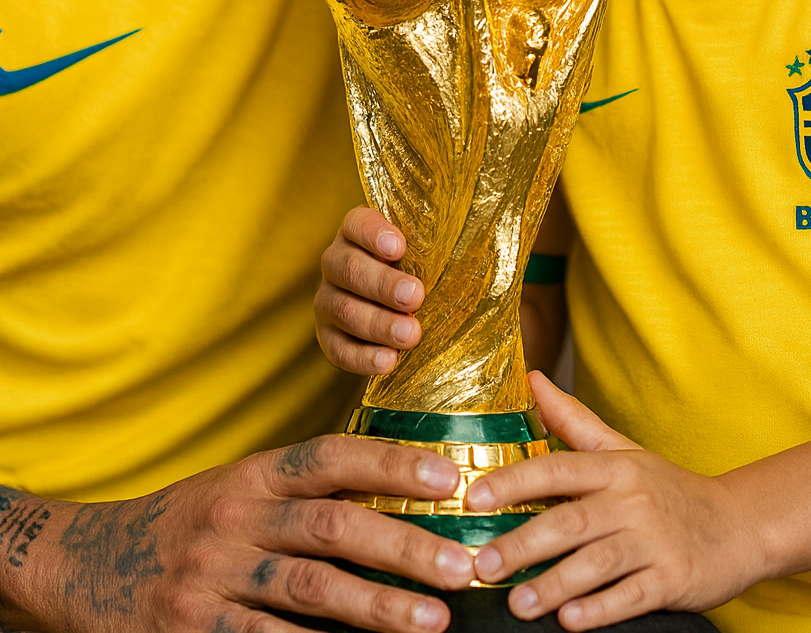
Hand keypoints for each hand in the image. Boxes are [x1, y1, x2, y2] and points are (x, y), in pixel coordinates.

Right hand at [1, 433, 476, 631]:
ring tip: (432, 621)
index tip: (448, 476)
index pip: (332, 456)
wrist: (86, 564)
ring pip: (310, 589)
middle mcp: (237, 518)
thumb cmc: (187, 523)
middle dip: (405, 546)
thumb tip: (397, 498)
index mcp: (253, 474)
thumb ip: (303, 493)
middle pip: (334, 526)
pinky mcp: (197, 630)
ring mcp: (215, 576)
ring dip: (378, 607)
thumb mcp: (238, 488)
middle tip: (462, 563)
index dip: (391, 463)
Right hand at [315, 207, 423, 375]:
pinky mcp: (329, 337)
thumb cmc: (420, 270)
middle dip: (383, 284)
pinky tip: (388, 361)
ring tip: (411, 334)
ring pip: (343, 310)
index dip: (374, 234)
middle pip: (348, 268)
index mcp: (357, 233)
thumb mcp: (426, 251)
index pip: (357, 224)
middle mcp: (336, 262)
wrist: (397, 308)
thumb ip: (439, 246)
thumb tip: (482, 246)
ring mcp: (328, 301)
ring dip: (378, 324)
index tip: (399, 247)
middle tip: (416, 296)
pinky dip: (363, 358)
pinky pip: (338, 350)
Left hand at [464, 373, 767, 627]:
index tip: (475, 498)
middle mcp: (633, 500)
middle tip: (481, 565)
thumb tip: (533, 378)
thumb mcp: (623, 450)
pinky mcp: (673, 579)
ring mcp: (654, 541)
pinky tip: (571, 621)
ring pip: (596, 563)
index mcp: (615, 467)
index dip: (514, 482)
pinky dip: (600, 609)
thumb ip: (574, 420)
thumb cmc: (667, 489)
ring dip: (553, 584)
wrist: (739, 525)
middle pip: (569, 522)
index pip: (557, 469)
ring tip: (517, 603)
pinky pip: (631, 596)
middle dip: (521, 545)